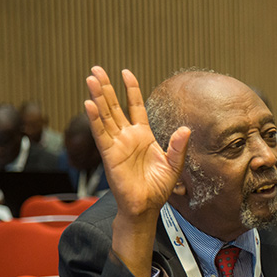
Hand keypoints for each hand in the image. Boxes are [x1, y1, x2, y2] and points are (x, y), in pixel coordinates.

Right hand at [84, 66, 189, 218]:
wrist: (146, 207)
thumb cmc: (158, 188)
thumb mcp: (174, 165)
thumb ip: (178, 147)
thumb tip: (186, 129)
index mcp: (143, 136)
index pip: (135, 106)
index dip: (131, 89)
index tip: (125, 73)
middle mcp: (127, 137)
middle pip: (115, 106)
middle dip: (106, 88)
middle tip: (96, 69)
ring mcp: (117, 144)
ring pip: (105, 116)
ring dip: (97, 97)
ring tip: (90, 78)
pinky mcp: (109, 155)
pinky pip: (101, 134)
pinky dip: (95, 119)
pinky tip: (89, 104)